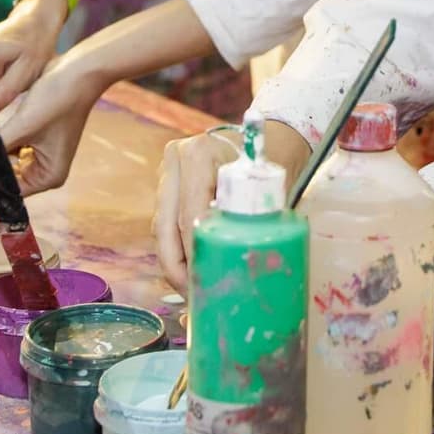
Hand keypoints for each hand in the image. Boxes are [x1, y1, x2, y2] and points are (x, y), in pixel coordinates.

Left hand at [0, 58, 103, 194]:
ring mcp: (40, 154)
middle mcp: (45, 170)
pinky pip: (10, 146)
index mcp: (48, 176)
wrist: (80, 71)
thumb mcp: (23, 125)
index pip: (7, 190)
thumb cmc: (59, 99)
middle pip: (4, 176)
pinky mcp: (36, 139)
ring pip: (4, 159)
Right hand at [153, 120, 309, 290]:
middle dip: (177, 267)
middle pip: (166, 225)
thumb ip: (249, 218)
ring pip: (162, 228)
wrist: (270, 138)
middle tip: (193, 295)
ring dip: (175, 262)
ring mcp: (168, 172)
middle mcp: (176, 160)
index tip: (204, 282)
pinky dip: (177, 249)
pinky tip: (189, 272)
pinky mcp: (168, 185)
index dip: (194, 254)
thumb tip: (237, 266)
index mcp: (199, 155)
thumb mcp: (267, 187)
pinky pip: (167, 224)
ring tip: (193, 289)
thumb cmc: (271, 164)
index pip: (189, 215)